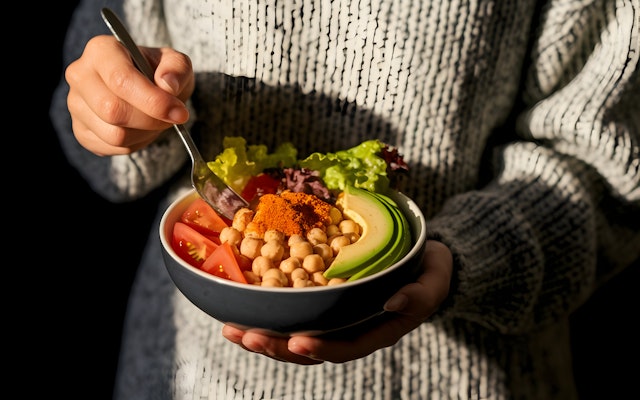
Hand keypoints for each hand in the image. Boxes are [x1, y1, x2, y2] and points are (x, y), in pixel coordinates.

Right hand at [65, 35, 194, 154]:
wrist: (147, 90)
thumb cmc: (159, 73)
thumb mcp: (176, 63)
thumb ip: (177, 68)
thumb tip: (168, 84)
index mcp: (101, 50)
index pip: (121, 80)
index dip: (154, 102)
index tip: (179, 112)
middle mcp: (80, 75)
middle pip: (113, 111)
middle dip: (151, 120)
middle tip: (171, 118)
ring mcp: (76, 104)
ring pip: (114, 134)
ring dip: (144, 133)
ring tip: (154, 120)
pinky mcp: (81, 130)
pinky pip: (111, 148)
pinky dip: (134, 144)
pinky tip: (140, 129)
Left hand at [221, 240, 452, 363]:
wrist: (421, 261)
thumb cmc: (429, 272)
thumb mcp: (433, 281)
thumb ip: (419, 295)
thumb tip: (392, 302)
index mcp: (376, 331)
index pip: (345, 348)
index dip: (320, 349)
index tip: (296, 343)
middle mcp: (349, 329)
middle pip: (308, 348)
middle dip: (275, 345)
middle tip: (244, 335)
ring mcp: (333, 317)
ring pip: (293, 335)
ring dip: (262, 334)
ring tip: (231, 328)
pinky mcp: (322, 300)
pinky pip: (293, 312)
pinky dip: (268, 311)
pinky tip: (242, 305)